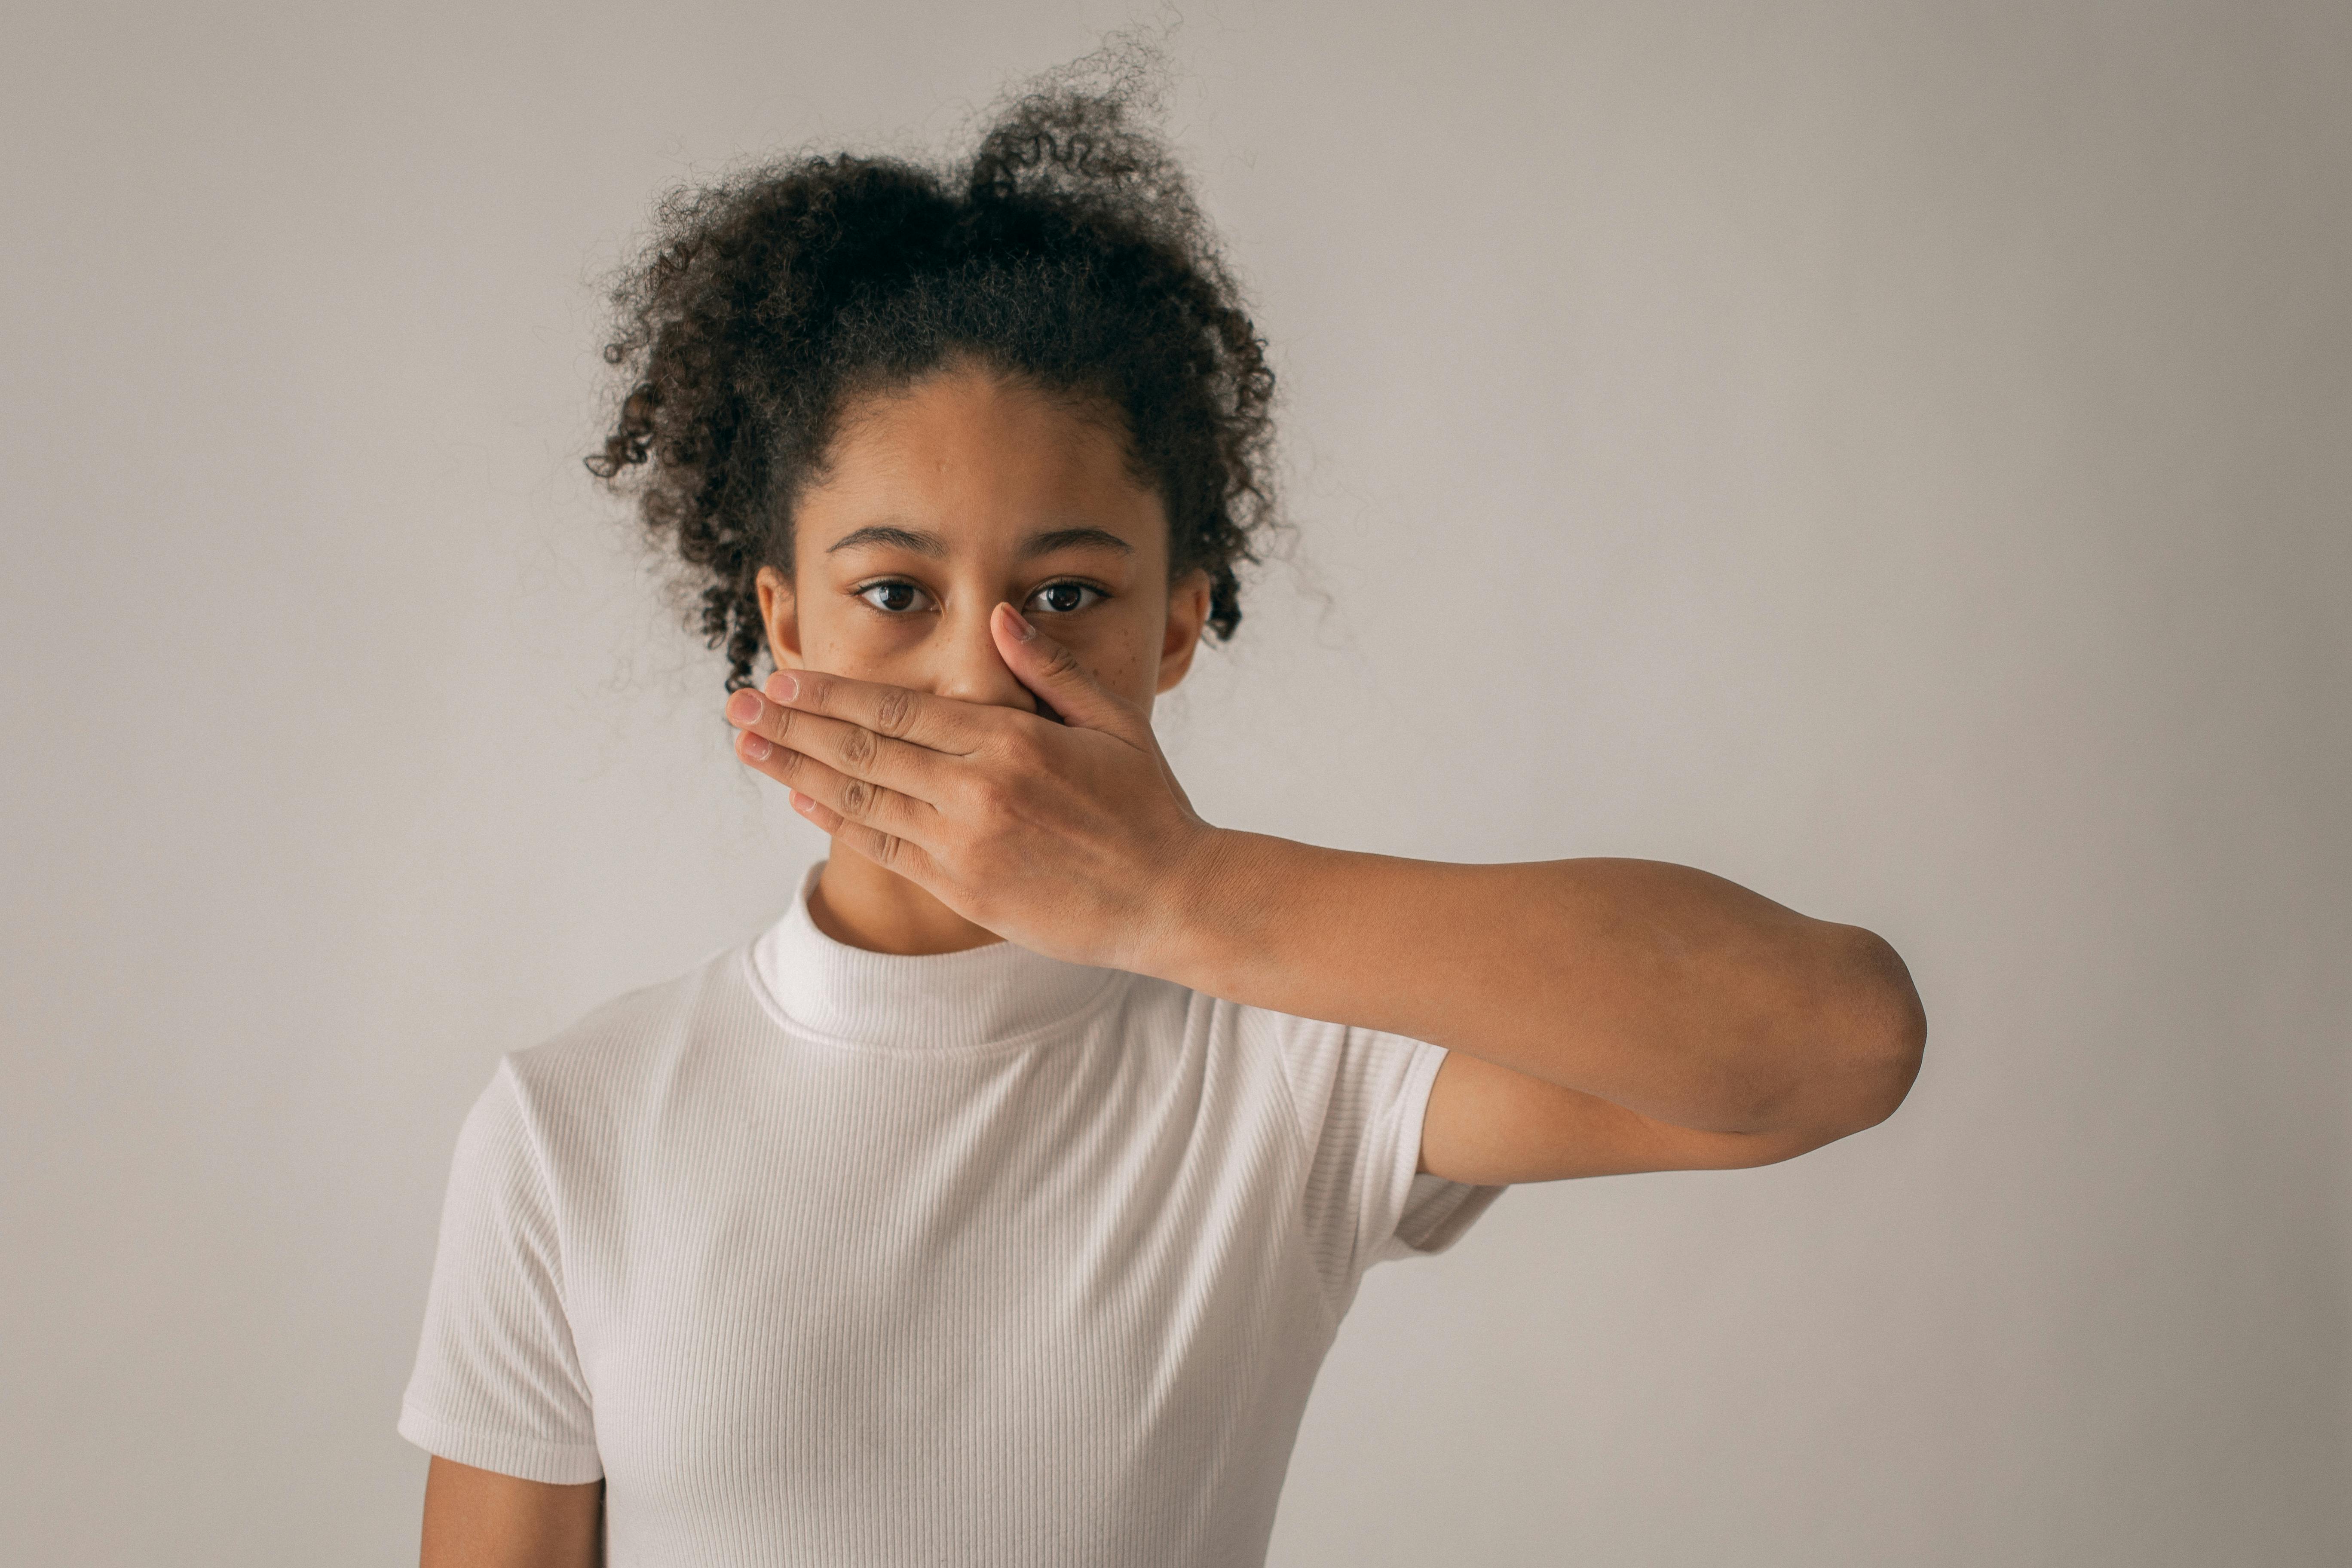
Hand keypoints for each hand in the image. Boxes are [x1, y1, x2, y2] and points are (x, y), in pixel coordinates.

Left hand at [723, 602, 1220, 972]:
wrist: (1171, 899)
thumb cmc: (1149, 806)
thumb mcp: (1113, 721)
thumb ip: (1048, 670)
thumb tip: (997, 616)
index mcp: (1010, 741)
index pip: (897, 709)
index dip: (830, 695)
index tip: (780, 680)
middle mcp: (977, 791)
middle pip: (862, 749)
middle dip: (790, 726)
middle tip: (735, 708)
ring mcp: (965, 844)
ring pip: (860, 799)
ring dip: (794, 771)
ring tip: (747, 749)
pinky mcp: (963, 889)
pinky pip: (884, 848)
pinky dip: (837, 821)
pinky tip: (801, 800)